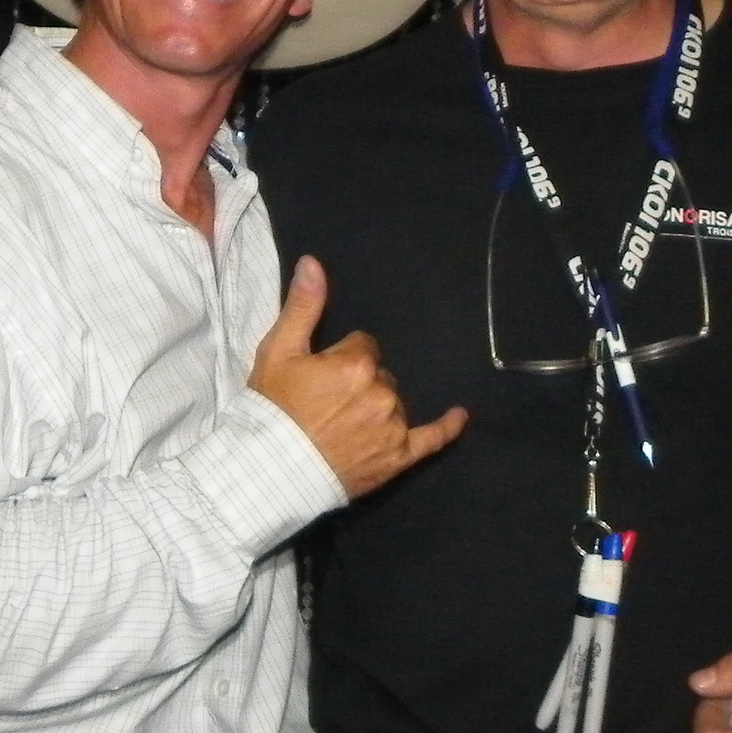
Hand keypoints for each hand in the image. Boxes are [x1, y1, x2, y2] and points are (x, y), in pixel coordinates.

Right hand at [249, 255, 467, 499]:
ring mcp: (394, 427)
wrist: (272, 470)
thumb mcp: (278, 351)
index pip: (363, 346)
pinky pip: (432, 439)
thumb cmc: (274, 409)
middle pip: (380, 375)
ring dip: (378, 407)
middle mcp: (383, 393)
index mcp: (357, 363)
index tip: (321, 377)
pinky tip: (459, 416)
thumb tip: (313, 262)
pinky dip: (447, 428)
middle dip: (359, 383)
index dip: (341, 359)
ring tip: (345, 426)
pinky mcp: (398, 457)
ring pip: (395, 404)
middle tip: (328, 404)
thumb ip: (302, 306)